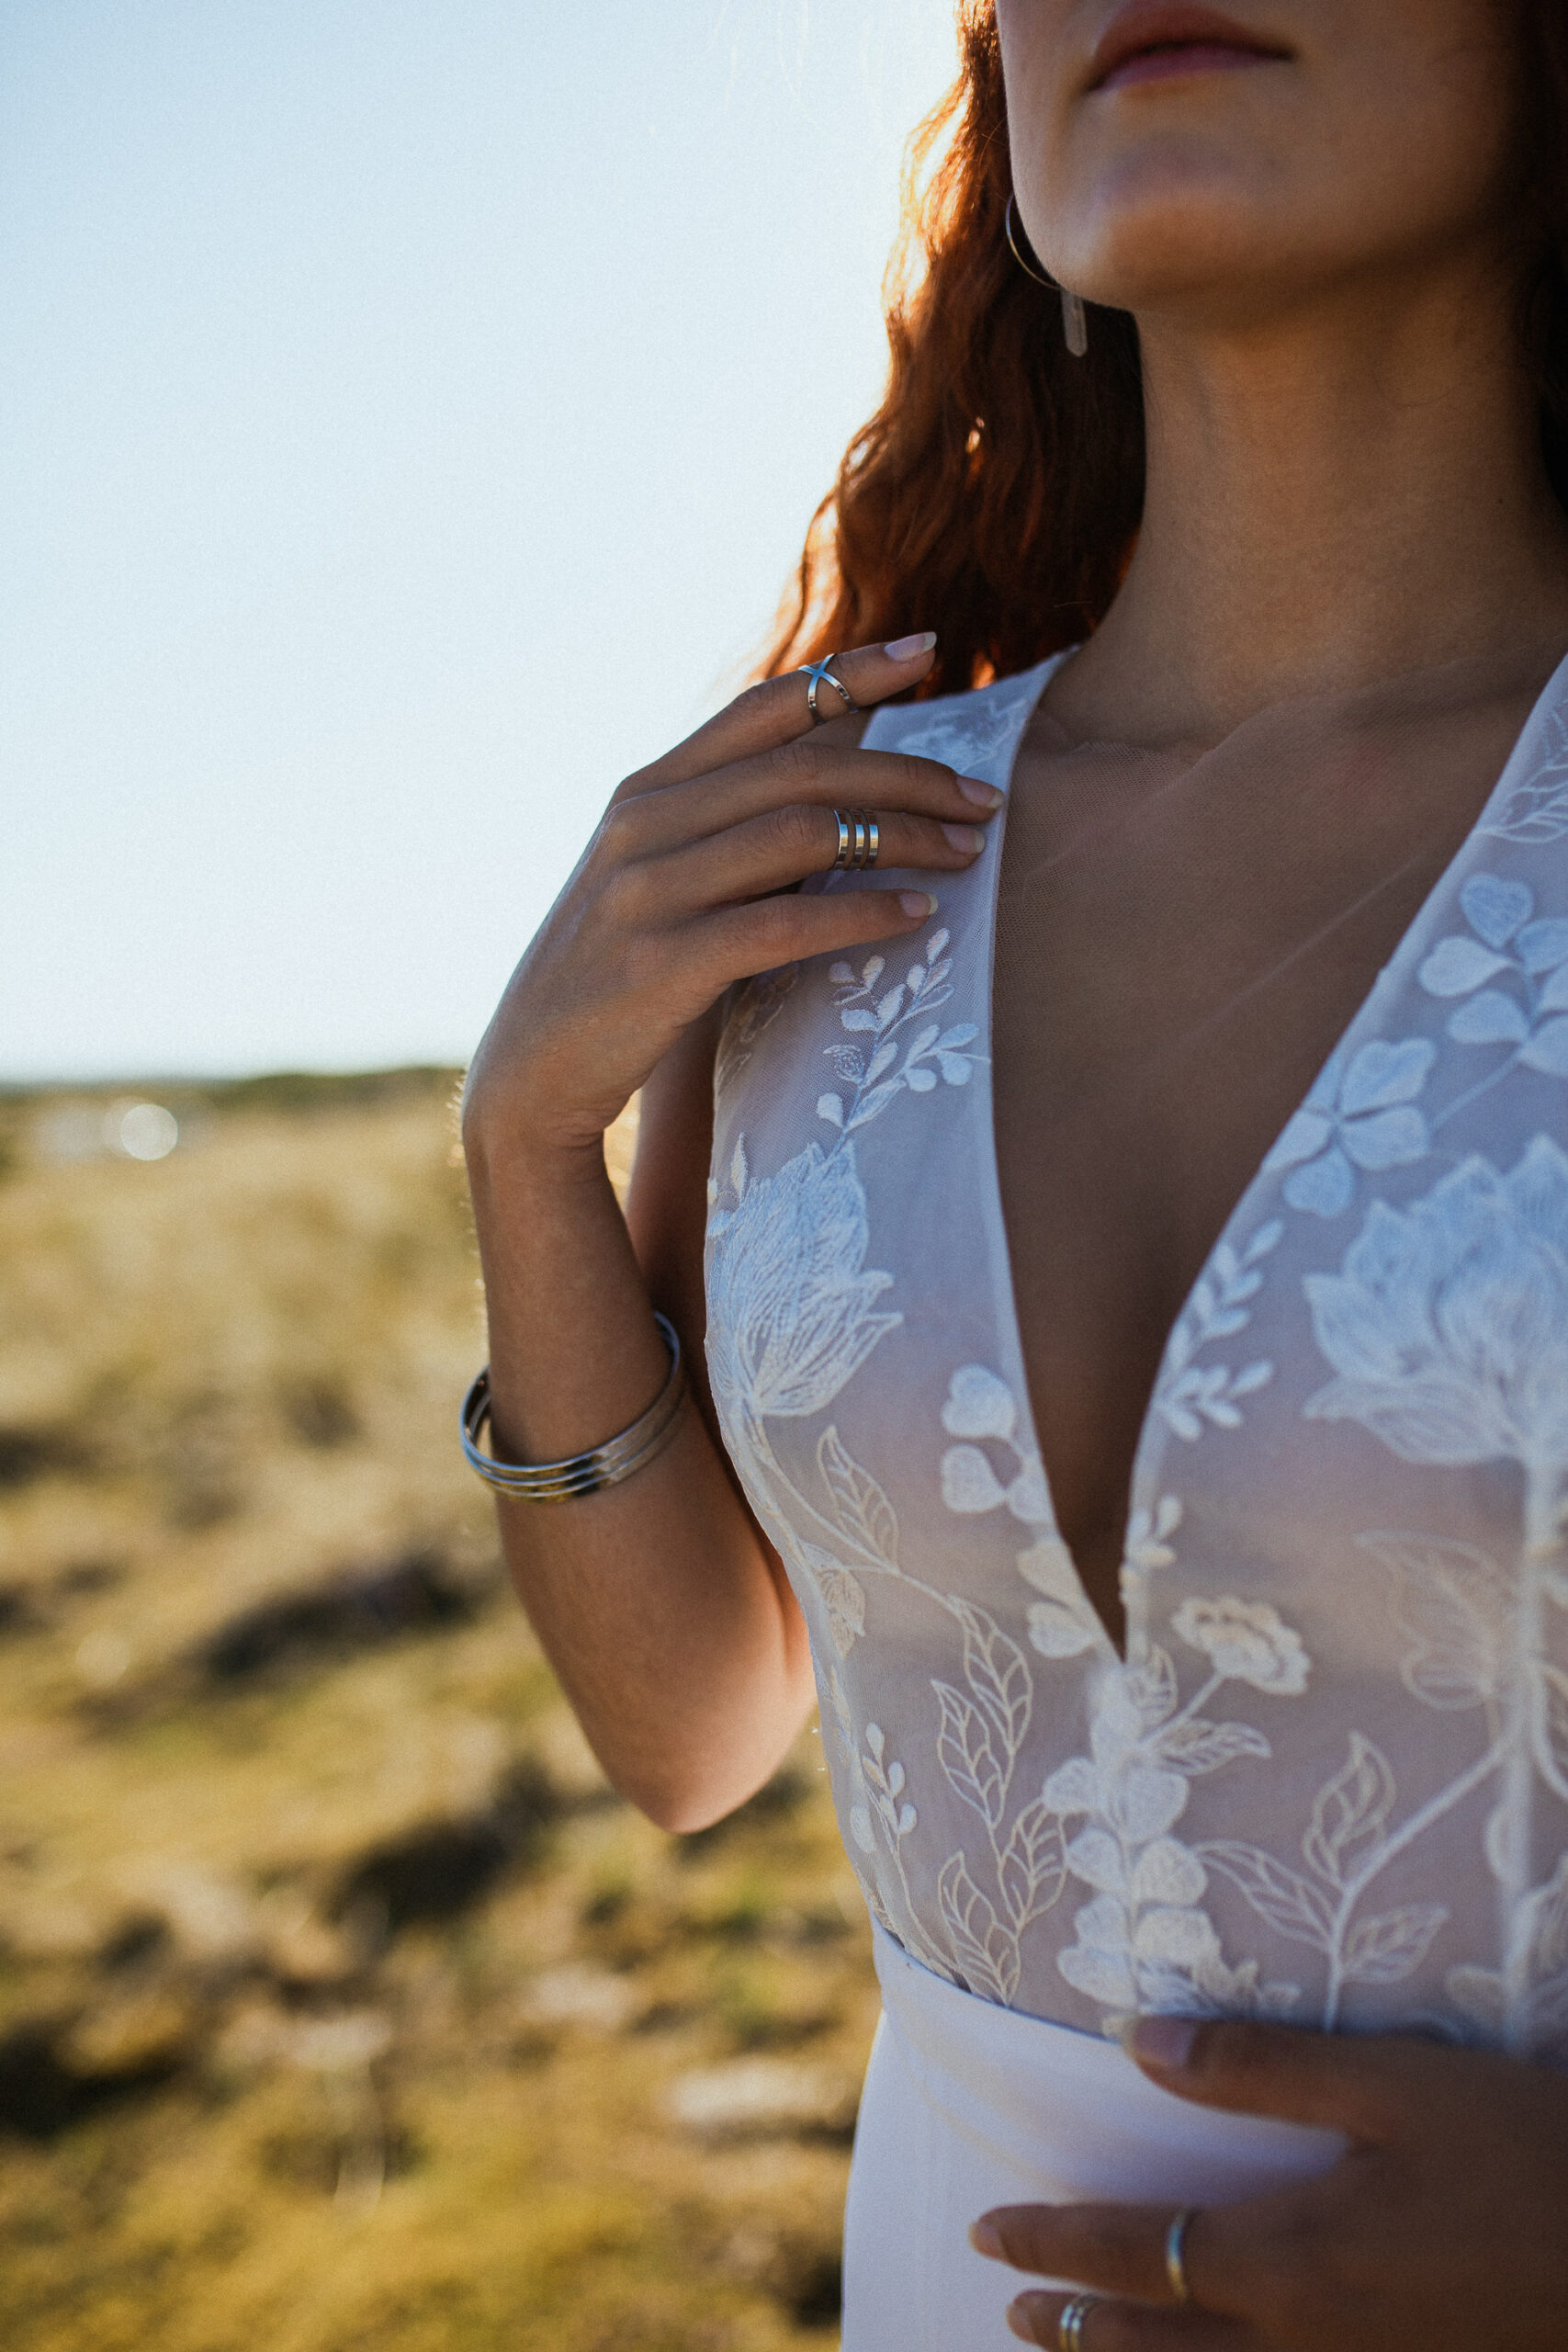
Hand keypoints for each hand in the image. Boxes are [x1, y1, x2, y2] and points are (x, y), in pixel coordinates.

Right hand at [462, 632, 1001, 1164]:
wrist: (532, 1074)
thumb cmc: (620, 977)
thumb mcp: (660, 879)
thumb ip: (727, 829)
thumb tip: (837, 789)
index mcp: (647, 790)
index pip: (763, 706)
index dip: (849, 670)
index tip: (929, 649)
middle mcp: (644, 824)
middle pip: (804, 769)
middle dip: (909, 777)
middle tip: (984, 799)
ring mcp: (649, 891)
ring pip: (804, 837)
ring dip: (901, 840)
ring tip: (967, 855)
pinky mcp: (664, 963)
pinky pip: (785, 924)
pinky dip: (861, 915)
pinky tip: (915, 917)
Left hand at [971, 2013, 1567, 2347]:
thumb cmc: (1527, 2156)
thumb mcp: (1395, 2086)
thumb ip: (1259, 2068)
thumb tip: (1132, 2044)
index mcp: (1291, 2261)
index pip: (1135, 2253)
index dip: (1056, 2242)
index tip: (986, 2228)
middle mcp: (1308, 2343)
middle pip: (1158, 2344)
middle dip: (1075, 2323)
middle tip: (1010, 2306)